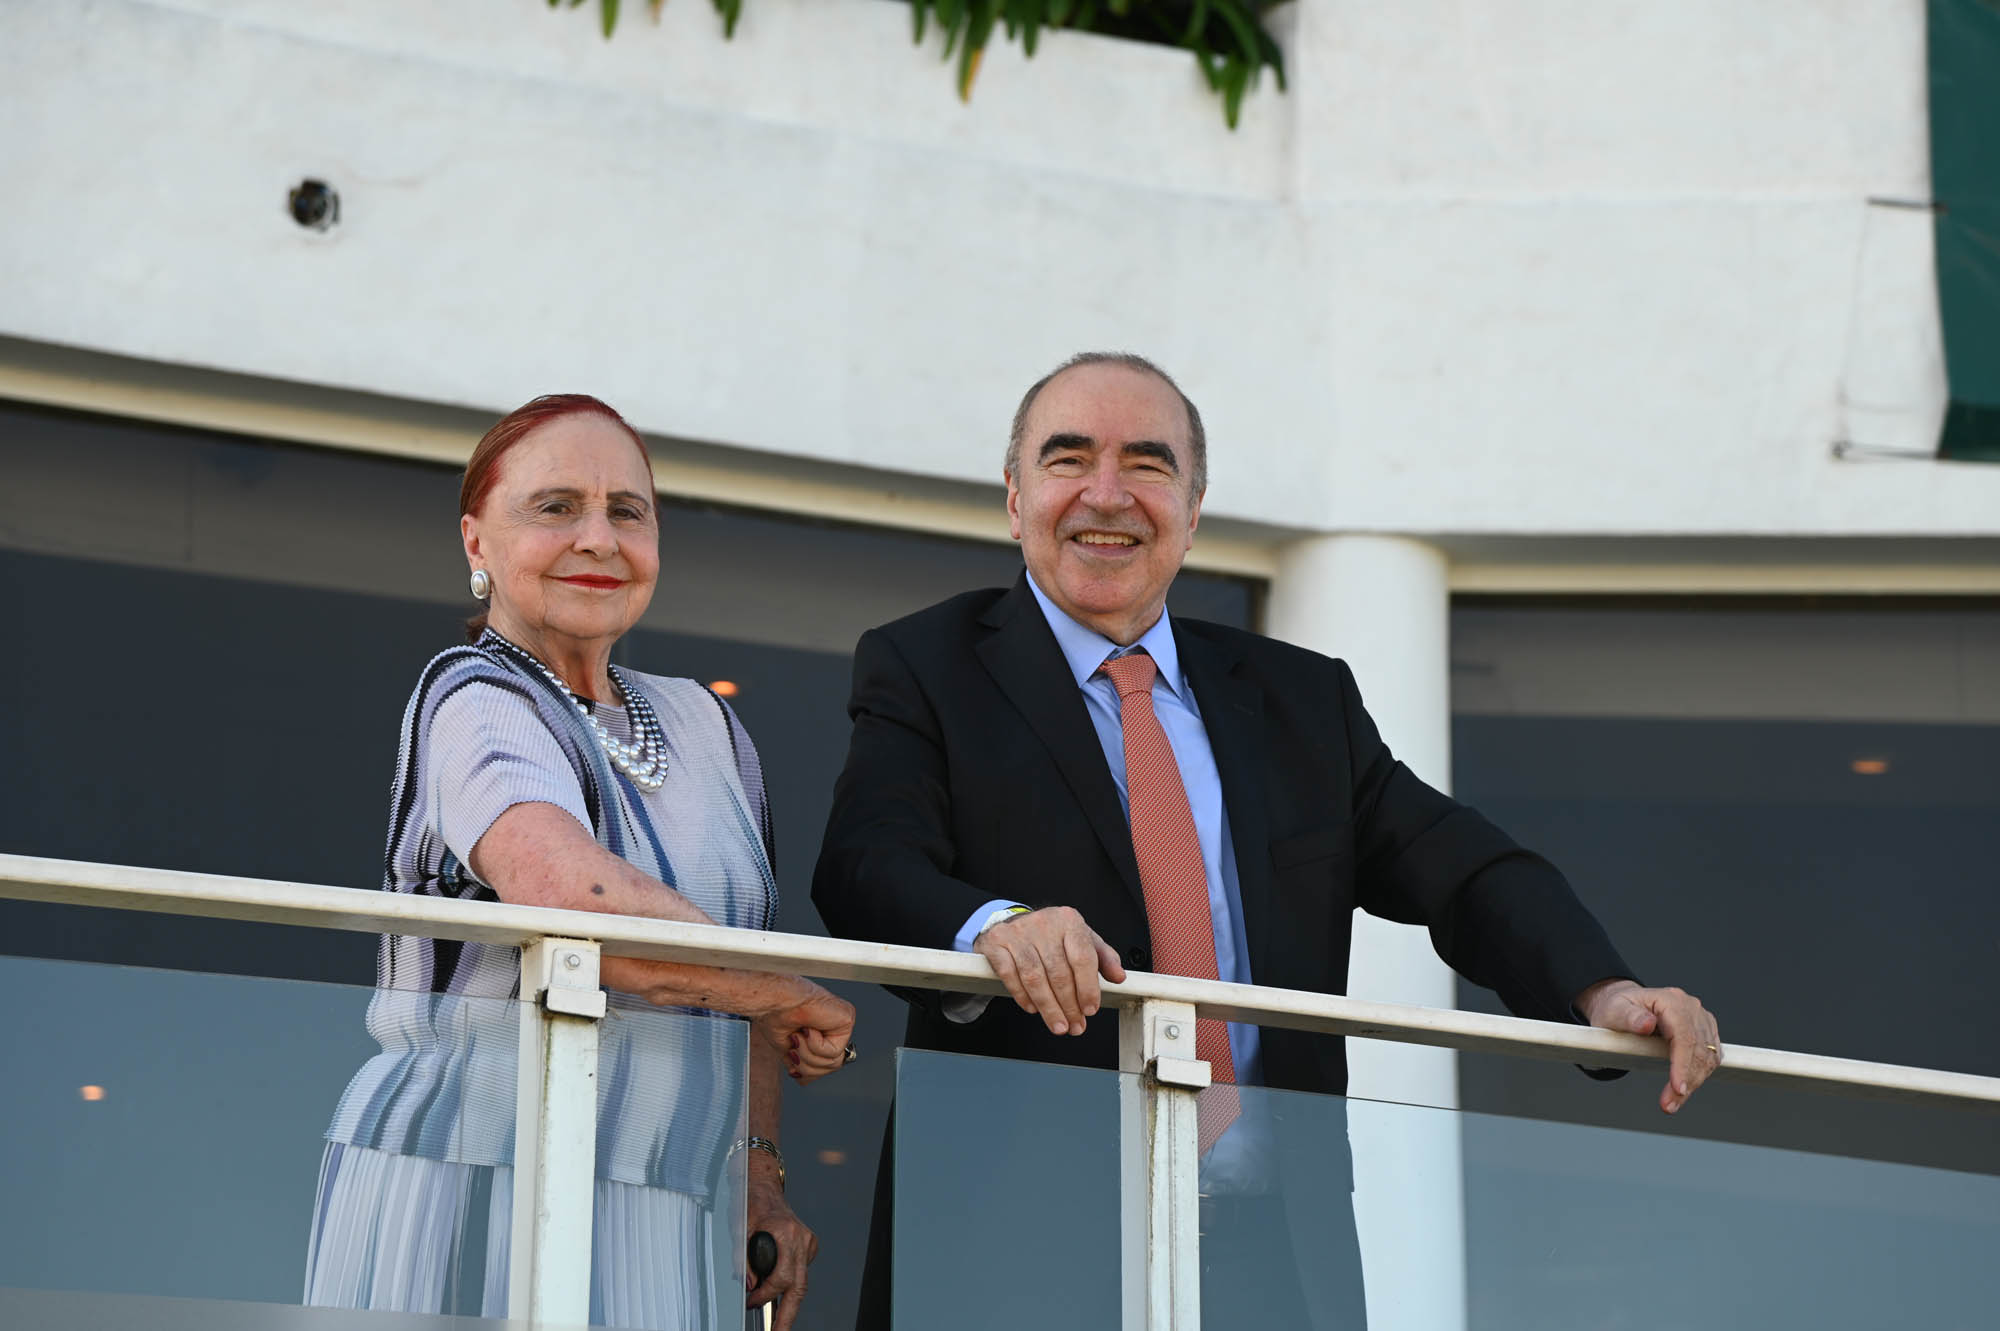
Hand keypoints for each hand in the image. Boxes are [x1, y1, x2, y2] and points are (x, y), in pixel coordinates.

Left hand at [745, 1170, 817, 1330]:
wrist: (763, 1185)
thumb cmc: (749, 1203)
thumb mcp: (739, 1230)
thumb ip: (744, 1260)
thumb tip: (751, 1287)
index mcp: (785, 1233)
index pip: (780, 1278)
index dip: (764, 1296)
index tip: (751, 1303)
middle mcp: (801, 1238)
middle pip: (799, 1286)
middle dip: (788, 1315)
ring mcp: (807, 1241)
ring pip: (802, 1281)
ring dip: (790, 1305)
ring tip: (780, 1326)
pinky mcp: (808, 1244)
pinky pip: (800, 1271)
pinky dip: (791, 1285)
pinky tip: (780, 1300)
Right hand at [752, 981, 855, 1083]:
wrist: (773, 1000)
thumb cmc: (775, 1014)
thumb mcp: (787, 1047)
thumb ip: (800, 1061)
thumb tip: (802, 1076)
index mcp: (821, 1031)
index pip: (825, 1065)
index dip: (806, 1071)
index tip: (791, 1058)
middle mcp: (834, 1028)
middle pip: (830, 1067)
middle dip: (807, 1065)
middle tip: (794, 1047)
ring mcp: (841, 1024)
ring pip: (834, 1063)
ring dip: (809, 1055)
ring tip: (799, 1037)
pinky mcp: (847, 1019)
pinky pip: (835, 1051)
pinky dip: (815, 1045)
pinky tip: (808, 1030)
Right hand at [973, 906, 1126, 1036]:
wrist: (1014, 921)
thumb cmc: (1052, 935)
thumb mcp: (1082, 939)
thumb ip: (1103, 957)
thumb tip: (1119, 976)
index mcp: (1069, 920)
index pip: (1082, 958)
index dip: (1087, 988)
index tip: (1090, 1009)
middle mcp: (1044, 923)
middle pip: (1059, 973)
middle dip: (1069, 1006)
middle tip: (1074, 1025)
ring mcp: (1018, 932)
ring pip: (1035, 978)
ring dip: (1048, 1007)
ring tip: (1058, 1025)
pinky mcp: (996, 943)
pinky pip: (1010, 976)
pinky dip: (1022, 997)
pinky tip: (1033, 1009)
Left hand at [1577, 978, 1721, 1114]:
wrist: (1626, 1007)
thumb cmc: (1618, 1008)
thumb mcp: (1615, 1011)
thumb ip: (1629, 1017)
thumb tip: (1647, 1024)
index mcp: (1671, 1001)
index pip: (1684, 1036)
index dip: (1683, 1064)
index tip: (1678, 1088)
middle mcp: (1691, 1009)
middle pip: (1698, 1050)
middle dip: (1686, 1081)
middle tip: (1669, 1104)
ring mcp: (1701, 1020)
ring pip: (1707, 1058)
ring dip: (1693, 1083)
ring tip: (1672, 1102)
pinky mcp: (1705, 1033)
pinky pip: (1709, 1058)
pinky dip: (1698, 1076)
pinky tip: (1683, 1089)